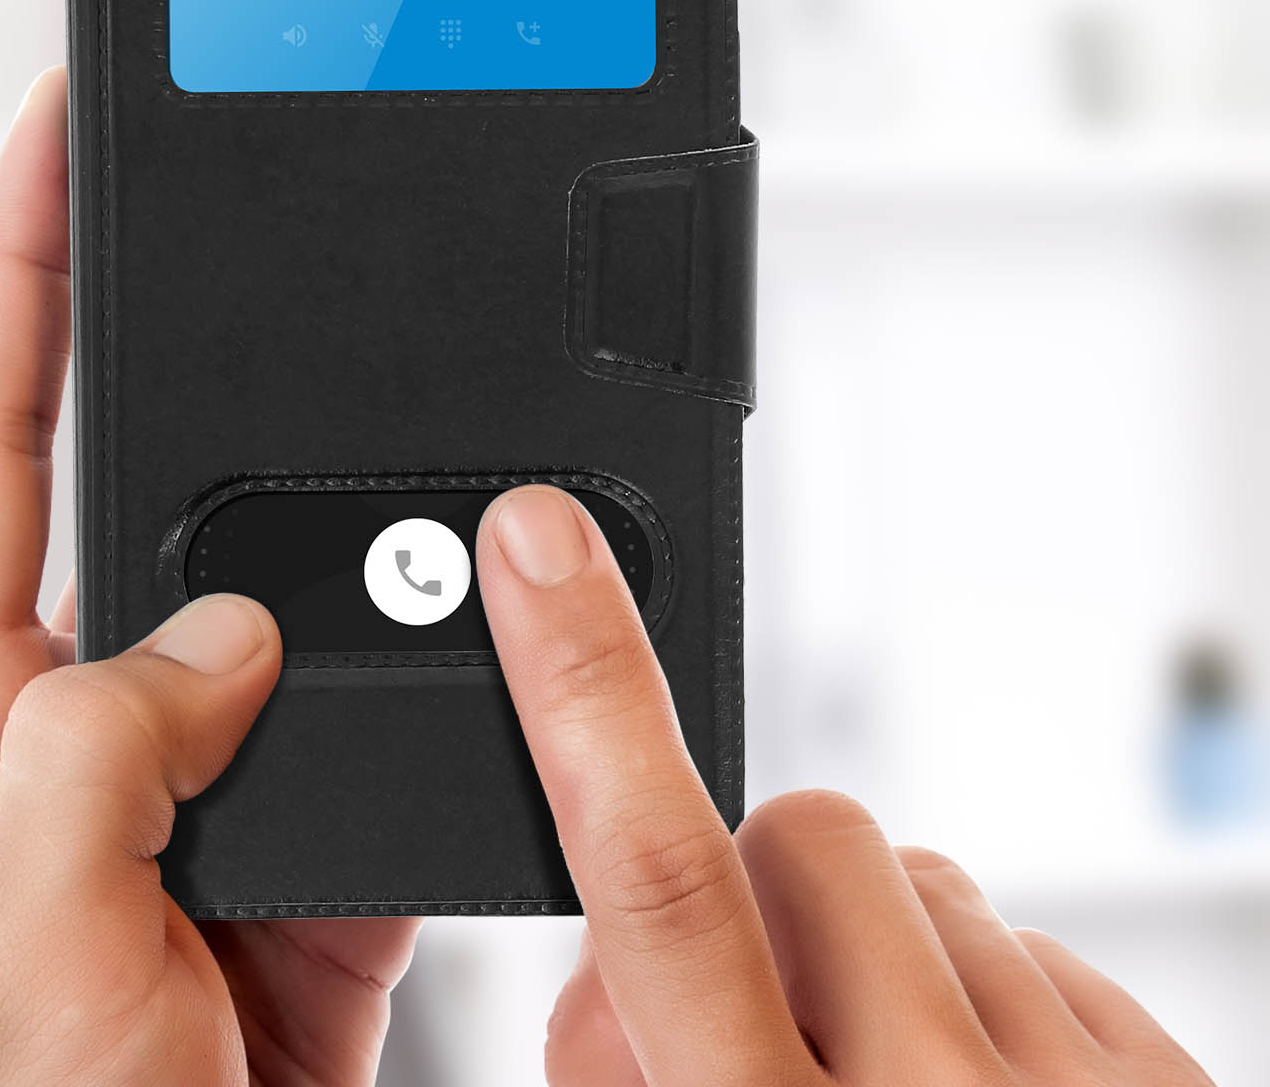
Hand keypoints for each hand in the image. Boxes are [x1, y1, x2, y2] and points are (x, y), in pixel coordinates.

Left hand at [0, 70, 418, 1086]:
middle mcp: (90, 730)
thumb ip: (94, 769)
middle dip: (208, 361)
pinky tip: (473, 642)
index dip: (16, 277)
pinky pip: (384, 704)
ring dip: (348, 542)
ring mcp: (213, 778)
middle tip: (276, 240)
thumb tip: (218, 635)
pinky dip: (434, 667)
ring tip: (406, 474)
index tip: (60, 140)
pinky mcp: (319, 837)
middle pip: (151, 483)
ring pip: (291, 590)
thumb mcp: (21, 975)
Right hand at [476, 486, 1214, 1086]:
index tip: (543, 540)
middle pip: (793, 838)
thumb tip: (607, 993)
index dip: (582, 681)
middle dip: (745, 895)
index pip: (653, 869)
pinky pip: (1025, 939)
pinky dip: (975, 999)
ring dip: (865, 953)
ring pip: (911, 873)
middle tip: (752, 1030)